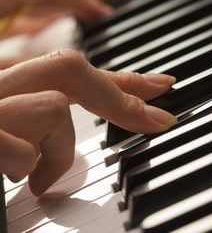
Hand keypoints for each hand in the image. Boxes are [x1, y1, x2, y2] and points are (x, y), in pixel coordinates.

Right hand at [0, 49, 175, 195]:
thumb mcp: (9, 124)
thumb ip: (35, 113)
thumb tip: (68, 114)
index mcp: (6, 84)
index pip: (70, 68)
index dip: (118, 77)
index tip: (157, 85)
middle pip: (67, 66)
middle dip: (119, 95)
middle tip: (155, 120)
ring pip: (53, 108)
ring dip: (59, 151)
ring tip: (38, 177)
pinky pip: (28, 152)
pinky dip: (33, 172)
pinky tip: (18, 185)